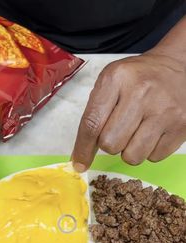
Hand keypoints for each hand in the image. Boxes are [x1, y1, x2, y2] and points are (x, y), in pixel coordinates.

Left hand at [72, 51, 185, 170]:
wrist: (179, 67)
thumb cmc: (139, 78)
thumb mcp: (111, 82)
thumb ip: (94, 114)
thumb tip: (81, 155)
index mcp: (117, 78)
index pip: (92, 124)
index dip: (82, 149)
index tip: (79, 163)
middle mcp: (141, 93)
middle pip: (110, 144)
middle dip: (110, 144)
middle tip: (119, 130)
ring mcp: (164, 111)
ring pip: (132, 157)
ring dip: (130, 151)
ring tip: (137, 132)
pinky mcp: (181, 126)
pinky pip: (154, 158)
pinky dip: (149, 150)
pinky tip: (153, 131)